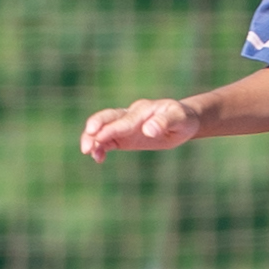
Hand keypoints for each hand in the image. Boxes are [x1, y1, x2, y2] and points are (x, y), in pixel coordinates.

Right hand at [80, 97, 201, 162]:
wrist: (182, 121)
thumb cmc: (182, 118)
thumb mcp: (179, 118)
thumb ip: (164, 122)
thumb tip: (148, 129)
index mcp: (143, 110)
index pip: (126, 120)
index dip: (113, 128)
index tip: (100, 136)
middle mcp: (130, 115)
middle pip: (107, 118)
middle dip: (95, 128)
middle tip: (86, 144)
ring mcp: (124, 125)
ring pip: (103, 128)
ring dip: (93, 139)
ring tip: (88, 153)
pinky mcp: (123, 136)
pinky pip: (107, 141)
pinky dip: (100, 148)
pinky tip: (98, 158)